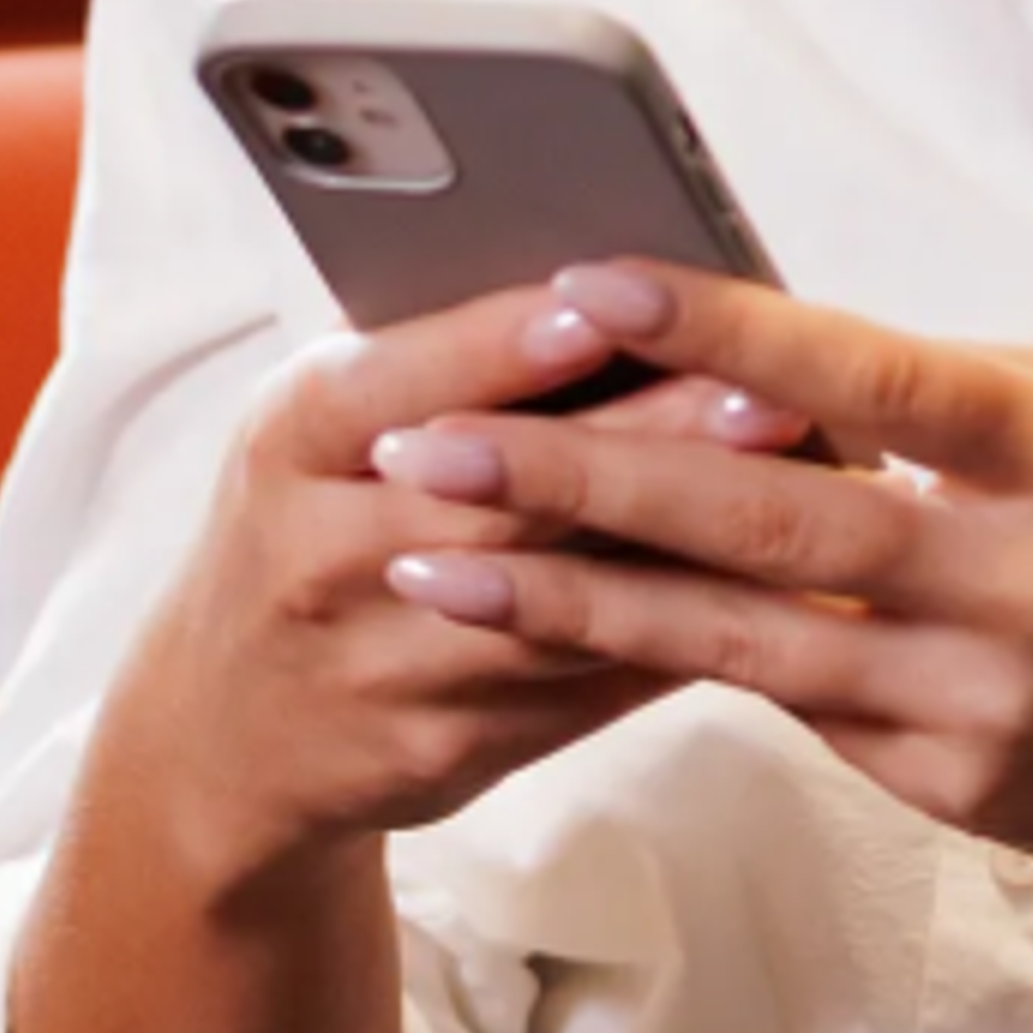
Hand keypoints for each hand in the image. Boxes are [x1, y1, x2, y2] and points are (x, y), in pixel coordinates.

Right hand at [107, 277, 830, 901]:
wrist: (229, 732)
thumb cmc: (307, 516)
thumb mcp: (322, 423)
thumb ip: (432, 364)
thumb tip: (605, 283)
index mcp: (290, 441)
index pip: (402, 381)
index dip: (505, 345)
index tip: (607, 302)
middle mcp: (325, 555)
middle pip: (508, 497)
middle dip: (647, 443)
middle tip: (772, 393)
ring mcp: (386, 667)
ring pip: (565, 605)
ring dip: (689, 549)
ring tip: (804, 491)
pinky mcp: (449, 749)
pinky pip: (589, 687)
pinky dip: (685, 632)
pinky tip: (774, 589)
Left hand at [366, 258, 1032, 936]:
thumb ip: (946, 387)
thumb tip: (763, 339)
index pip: (870, 378)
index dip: (723, 329)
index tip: (588, 281)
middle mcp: (1023, 584)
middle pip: (767, 519)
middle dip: (579, 475)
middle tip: (429, 440)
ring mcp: (982, 701)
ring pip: (738, 637)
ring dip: (568, 596)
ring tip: (429, 556)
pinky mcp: (948, 785)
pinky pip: (784, 701)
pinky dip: (663, 655)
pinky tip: (547, 621)